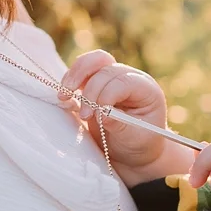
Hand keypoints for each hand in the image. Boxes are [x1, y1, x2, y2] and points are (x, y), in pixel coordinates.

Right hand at [61, 50, 193, 183]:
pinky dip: (70, 80)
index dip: (107, 95)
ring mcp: (112, 78)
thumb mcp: (134, 138)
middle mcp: (130, 77)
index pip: (123, 81)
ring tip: (64, 95)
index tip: (98, 116)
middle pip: (106, 69)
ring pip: (93, 61)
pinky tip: (64, 95)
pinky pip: (82, 71)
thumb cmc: (138, 142)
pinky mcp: (96, 83)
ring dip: (76, 75)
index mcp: (146, 89)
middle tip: (84, 116)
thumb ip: (119, 124)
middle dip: (91, 91)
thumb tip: (102, 112)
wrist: (132, 148)